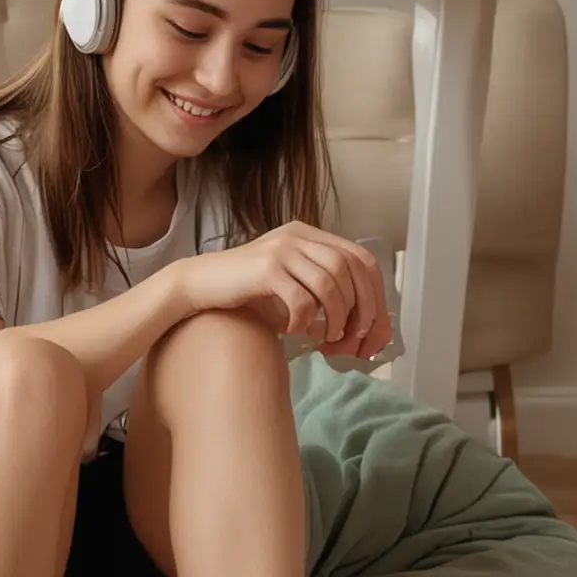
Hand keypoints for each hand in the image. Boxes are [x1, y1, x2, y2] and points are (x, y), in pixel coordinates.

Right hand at [179, 223, 391, 363]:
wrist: (201, 284)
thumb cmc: (249, 291)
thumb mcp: (292, 283)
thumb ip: (323, 293)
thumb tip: (361, 328)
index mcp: (311, 237)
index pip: (361, 259)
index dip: (375, 296)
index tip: (373, 329)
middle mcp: (300, 237)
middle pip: (351, 269)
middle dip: (361, 309)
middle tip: (353, 339)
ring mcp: (282, 249)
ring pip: (330, 283)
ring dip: (336, 317)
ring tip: (326, 338)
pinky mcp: (266, 268)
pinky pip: (301, 298)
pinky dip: (305, 321)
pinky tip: (294, 331)